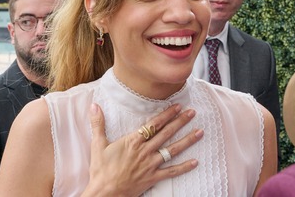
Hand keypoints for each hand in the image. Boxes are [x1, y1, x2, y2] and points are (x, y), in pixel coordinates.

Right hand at [81, 103, 202, 196]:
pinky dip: (184, 167)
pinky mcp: (152, 178)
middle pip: (166, 133)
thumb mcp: (97, 144)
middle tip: (193, 112)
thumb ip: (98, 124)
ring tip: (200, 132)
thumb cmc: (100, 170)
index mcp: (133, 141)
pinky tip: (195, 162)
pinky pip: (171, 172)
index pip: (154, 124)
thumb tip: (94, 105)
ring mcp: (150, 165)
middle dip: (180, 122)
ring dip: (187, 140)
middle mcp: (144, 151)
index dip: (167, 114)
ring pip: (172, 150)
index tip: (178, 106)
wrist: (103, 193)